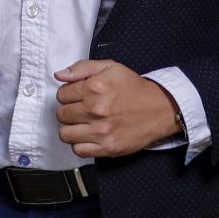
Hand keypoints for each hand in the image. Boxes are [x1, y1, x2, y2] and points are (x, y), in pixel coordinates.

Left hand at [54, 59, 181, 157]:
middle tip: (80, 109)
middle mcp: (96, 109)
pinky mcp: (107, 148)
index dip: (67, 94)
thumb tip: (60, 75)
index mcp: (95, 87)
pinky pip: (78, 150)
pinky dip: (80, 144)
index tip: (76, 95)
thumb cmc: (133, 87)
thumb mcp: (109, 67)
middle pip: (61, 114)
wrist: (158, 108)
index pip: (61, 94)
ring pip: (66, 134)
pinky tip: (88, 135)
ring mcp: (101, 131)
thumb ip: (82, 68)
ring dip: (71, 128)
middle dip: (68, 110)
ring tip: (82, 123)